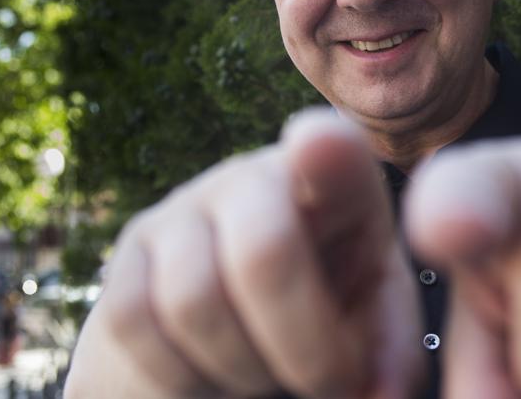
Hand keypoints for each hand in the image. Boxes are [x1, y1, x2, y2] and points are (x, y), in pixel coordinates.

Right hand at [65, 109, 422, 397]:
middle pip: (264, 249)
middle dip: (303, 344)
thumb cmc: (327, 323)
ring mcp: (186, 205)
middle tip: (328, 385)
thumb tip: (380, 394)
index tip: (317, 145)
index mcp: (337, 186)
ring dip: (239, 367)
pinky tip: (209, 375)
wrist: (237, 335)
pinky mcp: (132, 247)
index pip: (331, 148)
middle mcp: (256, 177)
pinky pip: (134, 318)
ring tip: (265, 377)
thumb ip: (388, 355)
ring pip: (194, 299)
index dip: (323, 146)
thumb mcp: (372, 332)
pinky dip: (176, 373)